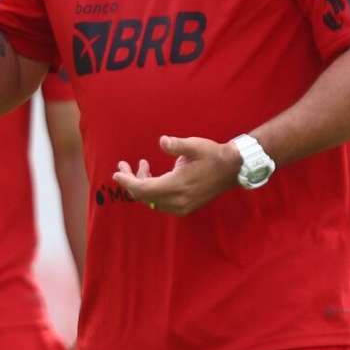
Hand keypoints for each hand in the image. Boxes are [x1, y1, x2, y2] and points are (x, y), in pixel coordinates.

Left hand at [113, 136, 240, 215]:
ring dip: (142, 185)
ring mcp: (182, 206)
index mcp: (178, 185)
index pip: (144, 189)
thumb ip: (177, 145)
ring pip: (151, 201)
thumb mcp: (195, 145)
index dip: (128, 182)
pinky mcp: (185, 207)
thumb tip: (162, 141)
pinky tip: (153, 176)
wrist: (232, 170)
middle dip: (131, 181)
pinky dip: (152, 191)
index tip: (117, 172)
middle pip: (144, 196)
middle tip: (123, 165)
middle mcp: (178, 200)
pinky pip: (160, 203)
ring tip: (142, 165)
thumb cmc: (212, 154)